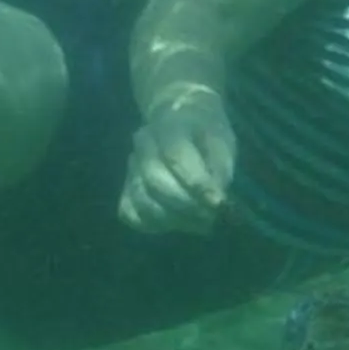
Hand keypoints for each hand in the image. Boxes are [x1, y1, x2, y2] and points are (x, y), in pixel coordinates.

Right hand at [119, 85, 235, 234]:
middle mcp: (142, 145)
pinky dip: (155, 225)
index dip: (197, 183)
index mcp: (168, 125)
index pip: (176, 156)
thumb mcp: (222, 142)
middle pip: (155, 181)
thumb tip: (216, 199)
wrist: (180, 124)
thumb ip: (219, 168)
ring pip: (143, 201)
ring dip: (174, 219)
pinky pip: (131, 214)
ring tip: (201, 223)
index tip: (218, 203)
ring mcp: (130, 168)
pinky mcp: (126, 191)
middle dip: (187, 205)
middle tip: (212, 217)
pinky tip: (178, 222)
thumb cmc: (205, 136)